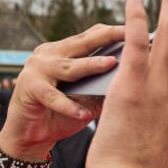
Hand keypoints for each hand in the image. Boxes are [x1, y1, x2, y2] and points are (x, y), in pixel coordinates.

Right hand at [0, 24, 125, 160]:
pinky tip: (84, 114)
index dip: (113, 32)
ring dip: (91, 65)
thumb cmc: (61, 116)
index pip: (90, 36)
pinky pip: (52, 97)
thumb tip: (132, 76)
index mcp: (63, 51)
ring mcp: (37, 68)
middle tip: (129, 33)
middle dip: (107, 37)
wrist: (29, 138)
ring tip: (112, 63)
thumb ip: (103, 85)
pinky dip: (69, 106)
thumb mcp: (86, 98)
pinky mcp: (28, 87)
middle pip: (82, 43)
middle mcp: (49, 54)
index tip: (139, 30)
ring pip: (69, 67)